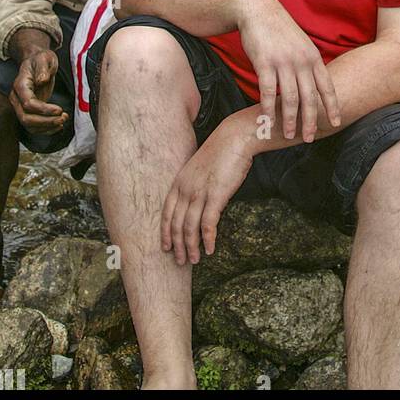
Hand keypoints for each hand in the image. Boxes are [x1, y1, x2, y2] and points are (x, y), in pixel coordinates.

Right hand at [8, 46, 66, 133]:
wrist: (36, 61)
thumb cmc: (41, 59)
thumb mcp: (45, 58)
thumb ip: (43, 68)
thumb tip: (41, 80)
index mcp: (20, 85)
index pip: (28, 103)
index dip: (43, 110)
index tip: (59, 109)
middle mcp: (17, 98)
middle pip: (26, 118)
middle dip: (45, 122)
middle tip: (62, 118)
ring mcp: (21, 106)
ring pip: (28, 125)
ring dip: (46, 127)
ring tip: (62, 121)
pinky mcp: (28, 110)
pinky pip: (33, 126)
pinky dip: (45, 130)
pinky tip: (58, 125)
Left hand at [161, 122, 252, 264]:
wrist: (234, 138)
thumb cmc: (221, 152)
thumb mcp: (200, 169)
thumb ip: (195, 186)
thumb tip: (199, 204)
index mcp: (179, 182)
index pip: (166, 213)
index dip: (165, 233)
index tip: (166, 247)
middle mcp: (185, 189)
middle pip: (176, 224)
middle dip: (177, 246)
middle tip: (180, 261)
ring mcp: (199, 192)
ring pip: (190, 228)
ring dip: (191, 247)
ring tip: (194, 260)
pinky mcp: (215, 195)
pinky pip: (208, 224)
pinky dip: (208, 239)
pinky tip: (210, 249)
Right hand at [236, 0, 339, 141]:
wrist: (259, 10)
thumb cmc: (280, 31)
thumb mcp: (302, 45)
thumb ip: (309, 64)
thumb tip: (316, 86)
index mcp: (313, 57)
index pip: (327, 86)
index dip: (332, 106)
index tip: (336, 123)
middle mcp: (302, 60)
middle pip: (310, 97)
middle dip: (311, 120)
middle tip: (310, 138)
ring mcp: (283, 61)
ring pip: (289, 98)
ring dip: (290, 119)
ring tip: (289, 135)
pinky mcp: (264, 62)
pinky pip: (268, 91)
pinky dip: (268, 108)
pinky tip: (267, 120)